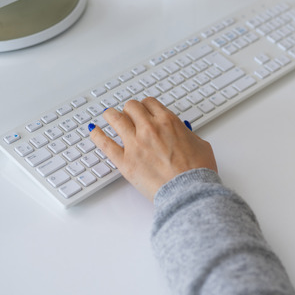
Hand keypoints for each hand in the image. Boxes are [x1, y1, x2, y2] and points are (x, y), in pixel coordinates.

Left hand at [89, 97, 217, 200]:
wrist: (189, 191)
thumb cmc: (198, 171)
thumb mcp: (200, 144)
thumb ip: (188, 134)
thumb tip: (183, 133)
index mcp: (168, 122)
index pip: (150, 103)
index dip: (146, 106)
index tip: (145, 111)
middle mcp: (150, 128)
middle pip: (131, 107)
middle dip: (130, 110)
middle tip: (129, 115)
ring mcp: (135, 144)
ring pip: (114, 118)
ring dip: (111, 115)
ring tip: (109, 116)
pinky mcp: (125, 161)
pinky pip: (104, 143)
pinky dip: (97, 135)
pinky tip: (94, 131)